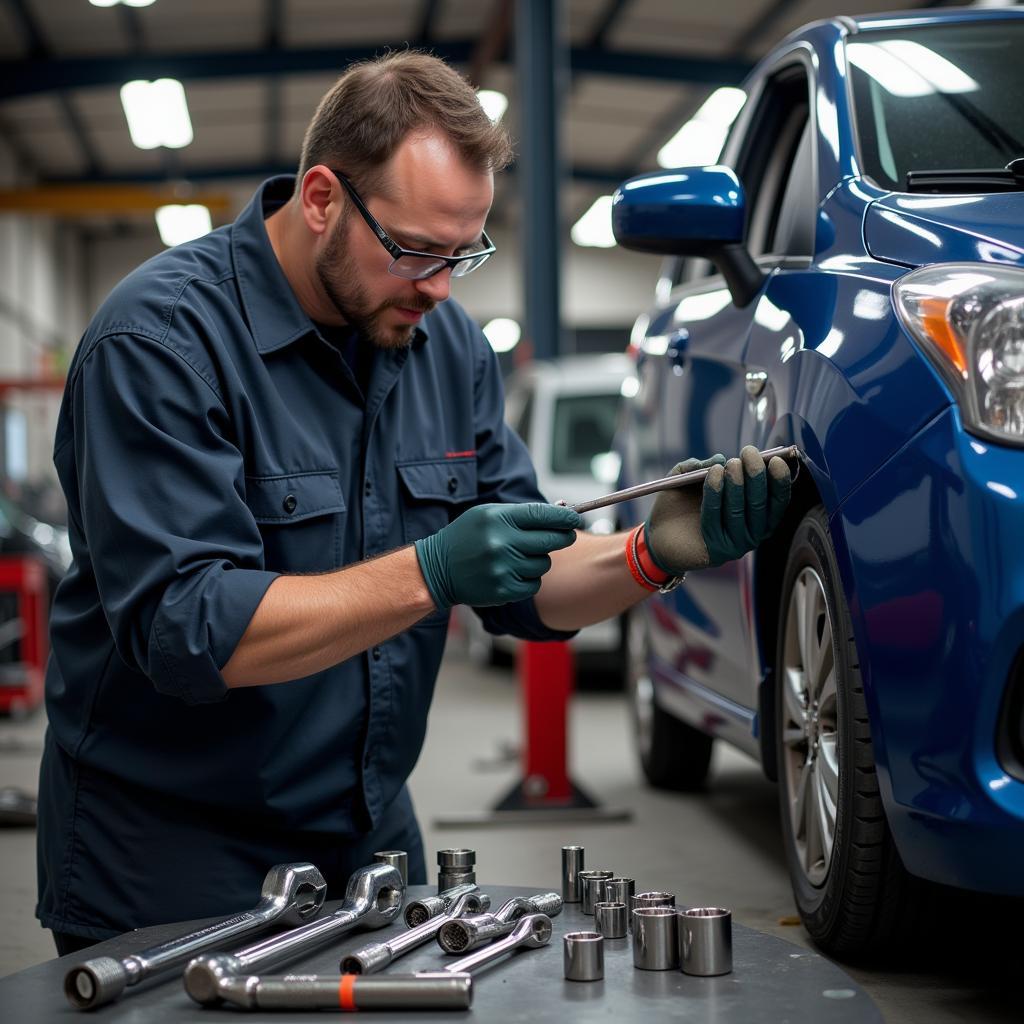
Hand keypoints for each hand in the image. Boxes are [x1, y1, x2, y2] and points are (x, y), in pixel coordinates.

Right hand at [415, 502, 582, 609]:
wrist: (437, 570)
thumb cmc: (466, 538)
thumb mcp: (487, 515)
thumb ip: (521, 514)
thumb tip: (559, 514)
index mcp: (498, 519)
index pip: (543, 515)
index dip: (565, 518)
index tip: (576, 519)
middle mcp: (501, 543)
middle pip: (551, 541)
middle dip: (562, 537)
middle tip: (564, 536)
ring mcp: (503, 568)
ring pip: (544, 564)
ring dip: (539, 560)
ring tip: (518, 556)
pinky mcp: (504, 590)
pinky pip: (534, 584)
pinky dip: (529, 579)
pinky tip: (512, 572)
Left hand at [645, 445, 791, 572]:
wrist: (658, 535)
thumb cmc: (682, 504)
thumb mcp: (690, 478)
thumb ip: (704, 466)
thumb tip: (720, 458)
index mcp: (756, 516)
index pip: (777, 501)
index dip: (779, 481)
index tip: (776, 460)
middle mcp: (751, 532)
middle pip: (760, 505)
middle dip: (756, 476)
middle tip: (749, 454)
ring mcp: (736, 544)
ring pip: (739, 511)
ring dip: (737, 484)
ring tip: (733, 463)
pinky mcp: (717, 551)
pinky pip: (716, 518)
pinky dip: (715, 494)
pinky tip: (715, 474)